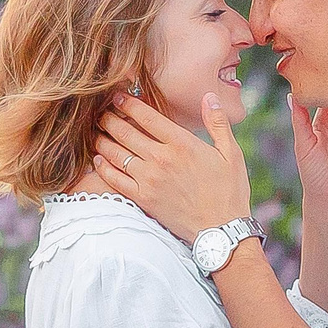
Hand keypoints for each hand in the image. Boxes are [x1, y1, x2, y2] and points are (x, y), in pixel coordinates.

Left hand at [94, 94, 253, 239]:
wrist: (221, 230)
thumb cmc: (229, 192)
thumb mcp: (231, 154)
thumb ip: (218, 123)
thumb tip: (209, 97)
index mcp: (182, 143)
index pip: (147, 116)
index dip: (128, 103)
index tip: (118, 97)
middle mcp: (162, 158)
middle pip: (125, 132)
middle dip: (109, 119)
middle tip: (100, 113)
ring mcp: (149, 179)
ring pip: (116, 153)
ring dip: (102, 139)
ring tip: (96, 132)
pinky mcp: (143, 198)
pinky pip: (115, 179)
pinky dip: (103, 167)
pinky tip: (98, 159)